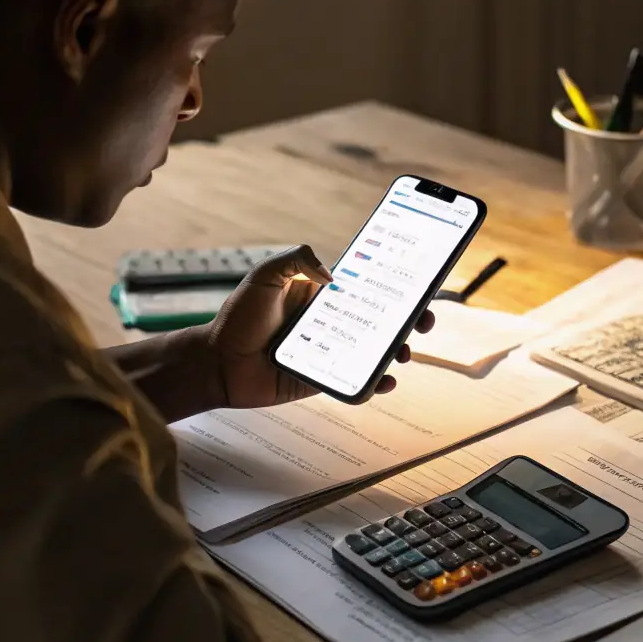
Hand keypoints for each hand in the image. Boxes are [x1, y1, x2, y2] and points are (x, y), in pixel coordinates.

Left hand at [205, 245, 435, 407]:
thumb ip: (297, 260)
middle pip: (381, 318)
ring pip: (376, 349)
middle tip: (424, 319)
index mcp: (322, 295)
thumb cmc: (238, 318)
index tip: (418, 282)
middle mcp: (332, 321)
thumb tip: (334, 275)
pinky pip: (358, 379)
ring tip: (404, 350)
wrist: (218, 364)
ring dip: (398, 349)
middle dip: (410, 317)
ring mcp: (331, 350)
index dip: (395, 284)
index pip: (367, 286)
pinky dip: (378, 381)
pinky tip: (386, 379)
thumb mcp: (265, 276)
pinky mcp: (325, 378)